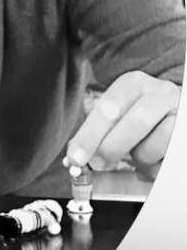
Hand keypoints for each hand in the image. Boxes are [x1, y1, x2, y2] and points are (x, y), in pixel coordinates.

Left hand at [64, 71, 180, 180]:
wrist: (171, 107)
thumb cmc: (135, 112)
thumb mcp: (115, 111)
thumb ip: (95, 132)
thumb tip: (73, 158)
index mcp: (133, 83)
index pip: (109, 109)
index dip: (90, 136)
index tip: (75, 157)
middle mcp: (160, 93)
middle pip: (137, 121)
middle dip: (112, 147)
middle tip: (98, 164)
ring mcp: (179, 111)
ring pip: (158, 142)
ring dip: (140, 157)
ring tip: (135, 156)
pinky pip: (170, 158)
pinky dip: (155, 166)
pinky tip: (151, 160)